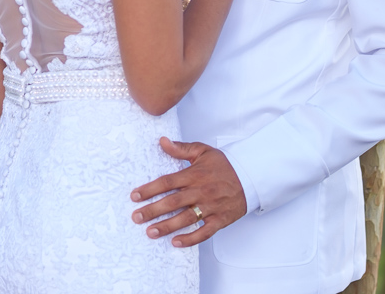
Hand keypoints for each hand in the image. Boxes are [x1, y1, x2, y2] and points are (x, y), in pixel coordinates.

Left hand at [129, 137, 246, 246]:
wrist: (250, 177)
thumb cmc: (224, 165)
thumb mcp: (203, 151)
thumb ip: (181, 148)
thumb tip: (162, 141)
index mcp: (194, 175)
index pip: (167, 182)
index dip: (150, 189)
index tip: (134, 196)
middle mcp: (201, 191)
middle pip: (173, 202)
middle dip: (153, 210)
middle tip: (136, 217)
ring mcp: (210, 207)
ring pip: (186, 218)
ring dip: (167, 226)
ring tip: (150, 232)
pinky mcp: (220, 219)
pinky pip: (204, 232)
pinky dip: (191, 238)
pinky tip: (176, 242)